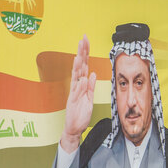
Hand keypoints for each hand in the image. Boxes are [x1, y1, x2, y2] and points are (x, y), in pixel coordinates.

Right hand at [61, 36, 95, 153]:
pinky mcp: (73, 101)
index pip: (84, 65)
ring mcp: (74, 93)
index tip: (86, 41)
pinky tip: (83, 77)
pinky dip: (80, 85)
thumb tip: (94, 74)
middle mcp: (77, 86)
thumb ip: (91, 86)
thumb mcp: (90, 97)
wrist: (75, 127)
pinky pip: (78, 92)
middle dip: (81, 52)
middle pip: (79, 66)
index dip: (85, 53)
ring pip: (76, 77)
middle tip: (82, 40)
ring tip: (80, 55)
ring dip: (78, 66)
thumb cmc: (82, 113)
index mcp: (82, 84)